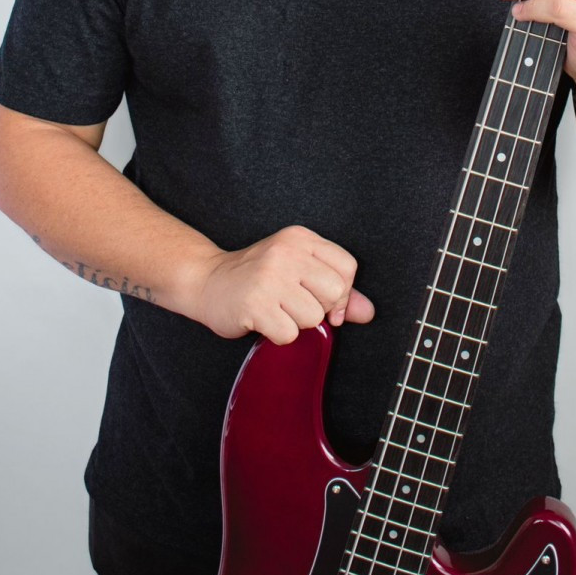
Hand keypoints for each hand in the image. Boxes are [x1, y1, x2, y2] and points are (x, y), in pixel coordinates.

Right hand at [192, 225, 374, 345]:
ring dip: (296, 323)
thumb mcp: (298, 272)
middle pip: (334, 292)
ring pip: (313, 317)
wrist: (207, 281)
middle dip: (319, 308)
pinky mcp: (255, 303)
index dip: (343, 292)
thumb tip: (368, 312)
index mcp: (300, 239)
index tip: (325, 302)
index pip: (347, 267)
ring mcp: (269, 277)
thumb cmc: (257, 278)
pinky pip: (289, 334)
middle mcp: (286, 252)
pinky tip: (263, 320)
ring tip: (275, 309)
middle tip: (293, 304)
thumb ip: (336, 291)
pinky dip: (278, 335)